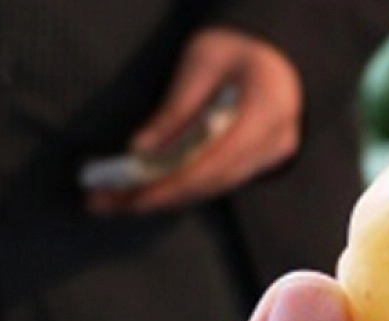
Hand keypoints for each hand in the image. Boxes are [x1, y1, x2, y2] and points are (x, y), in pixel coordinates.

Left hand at [90, 28, 302, 215]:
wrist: (272, 52)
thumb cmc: (235, 49)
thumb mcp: (200, 63)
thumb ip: (175, 108)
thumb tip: (139, 149)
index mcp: (265, 108)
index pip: (216, 160)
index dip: (176, 184)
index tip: (137, 198)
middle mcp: (276, 139)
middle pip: (214, 181)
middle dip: (162, 196)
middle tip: (112, 203)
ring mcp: (274, 154)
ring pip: (216, 186)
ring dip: (170, 196)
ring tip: (122, 200)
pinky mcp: (264, 162)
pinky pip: (221, 181)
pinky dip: (187, 186)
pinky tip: (154, 189)